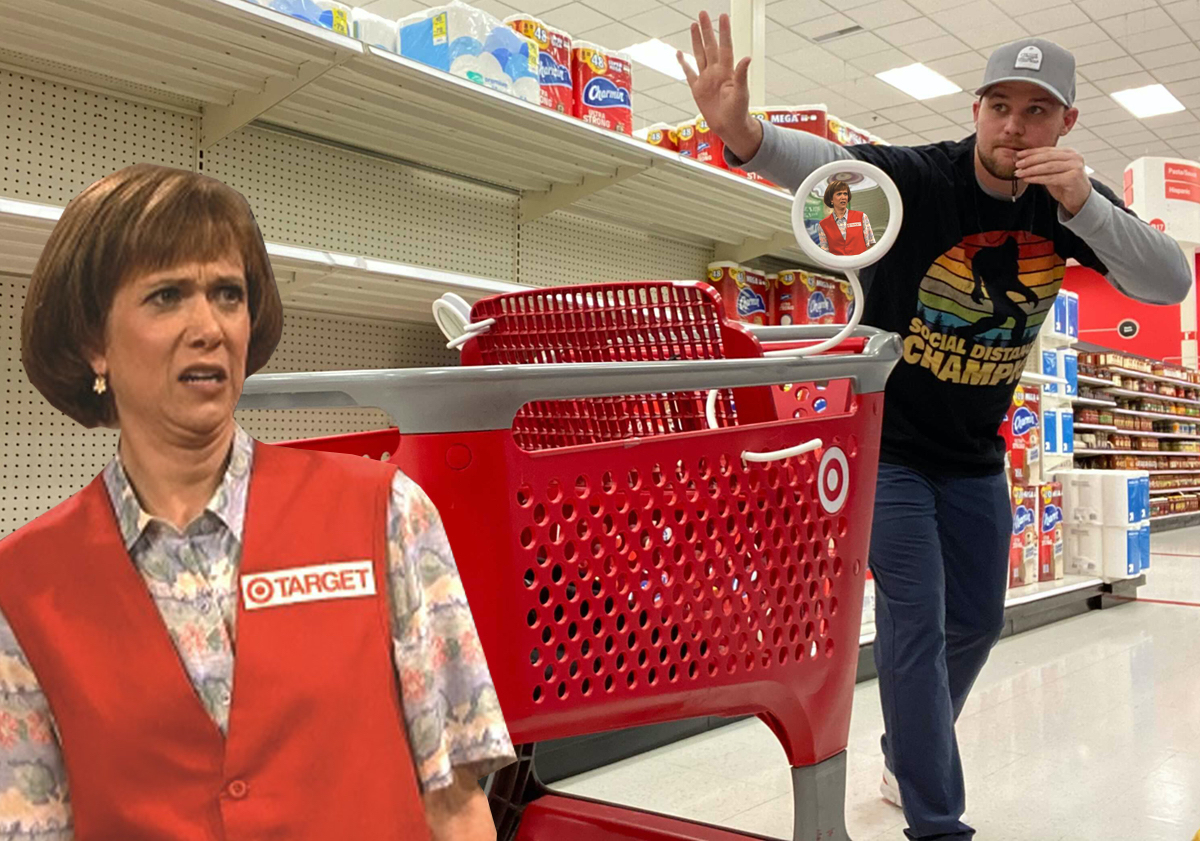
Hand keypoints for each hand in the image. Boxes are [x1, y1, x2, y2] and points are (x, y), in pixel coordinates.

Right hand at [678, 11, 761, 161]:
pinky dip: (684, 63)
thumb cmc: (739, 111)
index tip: (722, 16)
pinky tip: (680, 53)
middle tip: (703, 13)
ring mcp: (706, 79)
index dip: (724, 32)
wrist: (730, 127)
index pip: (725, 46)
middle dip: (707, 29)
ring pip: (699, 55)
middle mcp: (716, 72)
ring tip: (693, 25)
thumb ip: (742, 75)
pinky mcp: (697, 89)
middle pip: (710, 46)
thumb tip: (747, 58)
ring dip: (696, 40)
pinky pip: (689, 73)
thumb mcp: (742, 93)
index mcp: (727, 71)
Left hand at [1014, 147, 1091, 216]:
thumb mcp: (1053, 172)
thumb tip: (1022, 162)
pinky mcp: (1073, 178)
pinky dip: (1037, 178)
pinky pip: (1051, 178)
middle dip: (1030, 160)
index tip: (1018, 155)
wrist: (1080, 199)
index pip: (1048, 150)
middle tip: (1017, 164)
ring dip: (1031, 170)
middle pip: (1047, 157)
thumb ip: (1043, 165)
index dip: (1032, 152)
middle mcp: (1074, 157)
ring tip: (1019, 173)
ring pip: (1048, 167)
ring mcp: (1075, 167)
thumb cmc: (1065, 185)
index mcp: (1069, 152)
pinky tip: (1027, 179)